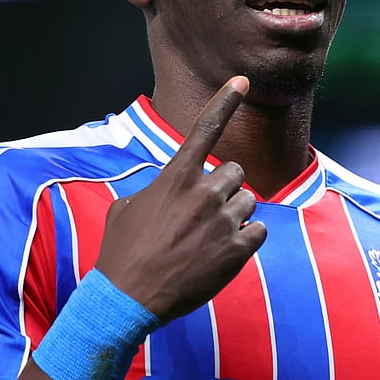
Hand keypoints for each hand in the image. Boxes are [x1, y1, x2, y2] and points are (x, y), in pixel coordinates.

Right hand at [94, 75, 266, 321]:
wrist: (127, 299)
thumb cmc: (121, 253)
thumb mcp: (126, 209)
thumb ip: (154, 191)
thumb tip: (163, 193)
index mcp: (175, 177)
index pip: (205, 128)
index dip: (226, 101)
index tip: (243, 80)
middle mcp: (203, 193)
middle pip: (235, 171)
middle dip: (224, 188)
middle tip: (204, 212)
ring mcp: (222, 221)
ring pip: (248, 200)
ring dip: (235, 213)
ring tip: (209, 237)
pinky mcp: (236, 250)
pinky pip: (258, 230)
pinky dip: (246, 238)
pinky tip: (221, 253)